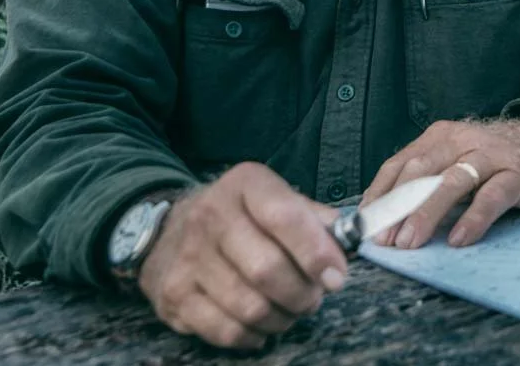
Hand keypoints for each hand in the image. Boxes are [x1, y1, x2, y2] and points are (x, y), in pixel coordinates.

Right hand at [138, 162, 348, 350]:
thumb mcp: (276, 200)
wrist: (169, 231)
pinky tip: (262, 324)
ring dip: (283, 317)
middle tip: (314, 297)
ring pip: (250, 307)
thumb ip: (314, 218)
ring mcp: (188, 258)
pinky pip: (226, 331)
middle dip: (303, 294)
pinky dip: (254, 335)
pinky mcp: (174, 295)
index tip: (336, 276)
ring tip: (291, 309)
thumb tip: (351, 240)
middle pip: (267, 270)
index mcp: (245, 184)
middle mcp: (210, 216)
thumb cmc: (241, 218)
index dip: (317, 252)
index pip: (285, 217)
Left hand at [362, 117, 519, 250]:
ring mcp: (489, 156)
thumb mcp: (455, 160)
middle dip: (397, 208)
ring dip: (427, 213)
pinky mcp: (517, 174)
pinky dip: (473, 218)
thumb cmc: (494, 159)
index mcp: (440, 137)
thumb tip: (385, 214)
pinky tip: (460, 239)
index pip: (400, 164)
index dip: (379, 195)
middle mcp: (461, 141)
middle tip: (384, 241)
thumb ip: (426, 180)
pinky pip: (492, 196)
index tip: (364, 225)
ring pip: (452, 183)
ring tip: (411, 242)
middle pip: (421, 172)